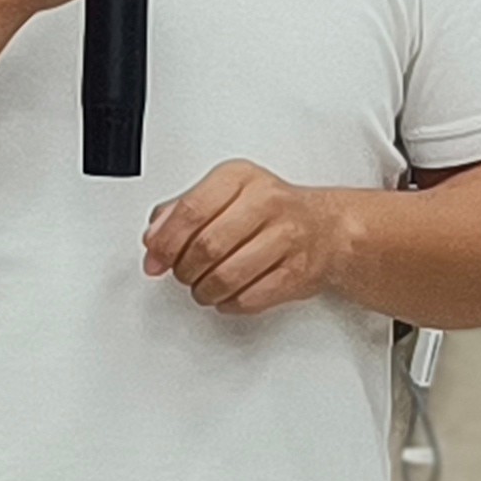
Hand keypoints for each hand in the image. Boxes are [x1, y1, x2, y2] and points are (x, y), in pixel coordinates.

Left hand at [143, 160, 355, 315]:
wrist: (327, 229)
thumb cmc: (269, 211)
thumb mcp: (223, 194)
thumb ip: (181, 210)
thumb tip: (153, 240)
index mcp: (240, 177)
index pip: (191, 210)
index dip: (166, 241)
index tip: (155, 258)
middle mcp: (266, 202)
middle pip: (206, 247)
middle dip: (184, 269)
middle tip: (183, 273)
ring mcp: (286, 237)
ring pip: (226, 277)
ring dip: (204, 291)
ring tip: (203, 286)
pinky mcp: (298, 272)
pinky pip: (249, 298)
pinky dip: (229, 303)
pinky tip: (227, 294)